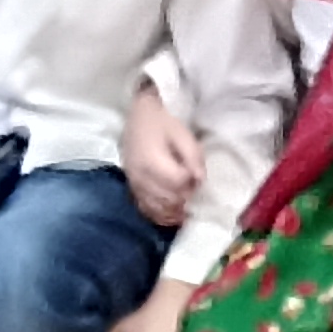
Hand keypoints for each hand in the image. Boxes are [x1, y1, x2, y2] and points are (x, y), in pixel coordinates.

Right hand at [118, 82, 200, 227]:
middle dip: (184, 198)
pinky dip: (158, 214)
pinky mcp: (132, 186)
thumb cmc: (162, 123)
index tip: (196, 178)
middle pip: (167, 198)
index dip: (191, 183)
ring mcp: (134, 183)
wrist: (138, 116)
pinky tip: (170, 215)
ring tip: (185, 210)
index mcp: (153, 161)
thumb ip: (193, 158)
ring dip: (173, 211)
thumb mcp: (183, 134)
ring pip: (155, 207)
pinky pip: (144, 208)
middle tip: (192, 191)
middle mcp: (141, 176)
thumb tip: (200, 181)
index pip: (178, 182)